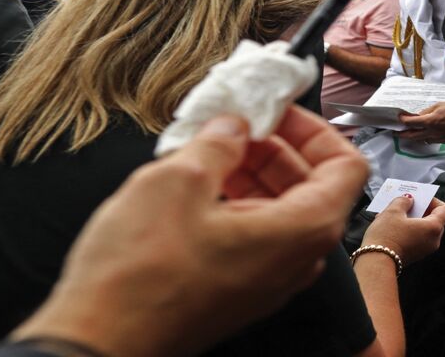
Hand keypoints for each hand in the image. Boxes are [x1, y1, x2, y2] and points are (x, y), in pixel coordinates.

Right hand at [13, 107, 366, 356]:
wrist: (98, 343)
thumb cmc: (140, 273)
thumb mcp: (179, 179)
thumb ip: (219, 142)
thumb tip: (234, 125)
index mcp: (303, 230)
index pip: (346, 164)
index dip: (314, 129)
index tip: (275, 110)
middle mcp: (298, 259)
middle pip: (312, 184)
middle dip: (275, 146)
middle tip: (234, 122)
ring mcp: (268, 280)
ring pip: (279, 210)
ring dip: (251, 173)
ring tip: (206, 148)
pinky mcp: (237, 291)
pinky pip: (254, 235)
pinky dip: (234, 203)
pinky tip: (194, 185)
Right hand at [362, 194, 444, 264]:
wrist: (376, 262)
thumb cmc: (387, 236)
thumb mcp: (393, 211)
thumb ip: (403, 201)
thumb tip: (408, 199)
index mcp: (433, 228)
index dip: (433, 200)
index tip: (419, 198)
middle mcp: (433, 240)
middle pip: (434, 219)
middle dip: (420, 209)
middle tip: (406, 203)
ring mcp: (424, 250)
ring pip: (423, 229)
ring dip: (411, 219)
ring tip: (394, 213)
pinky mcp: (414, 255)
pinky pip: (416, 238)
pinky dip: (407, 230)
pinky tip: (391, 225)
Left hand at [400, 100, 444, 142]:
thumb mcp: (441, 104)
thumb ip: (428, 111)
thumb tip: (419, 115)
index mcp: (431, 121)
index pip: (411, 123)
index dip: (403, 121)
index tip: (398, 118)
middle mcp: (432, 132)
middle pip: (412, 136)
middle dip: (402, 134)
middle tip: (396, 132)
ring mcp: (438, 138)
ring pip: (421, 140)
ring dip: (413, 137)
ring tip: (408, 133)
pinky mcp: (444, 141)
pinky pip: (430, 140)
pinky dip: (424, 138)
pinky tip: (424, 134)